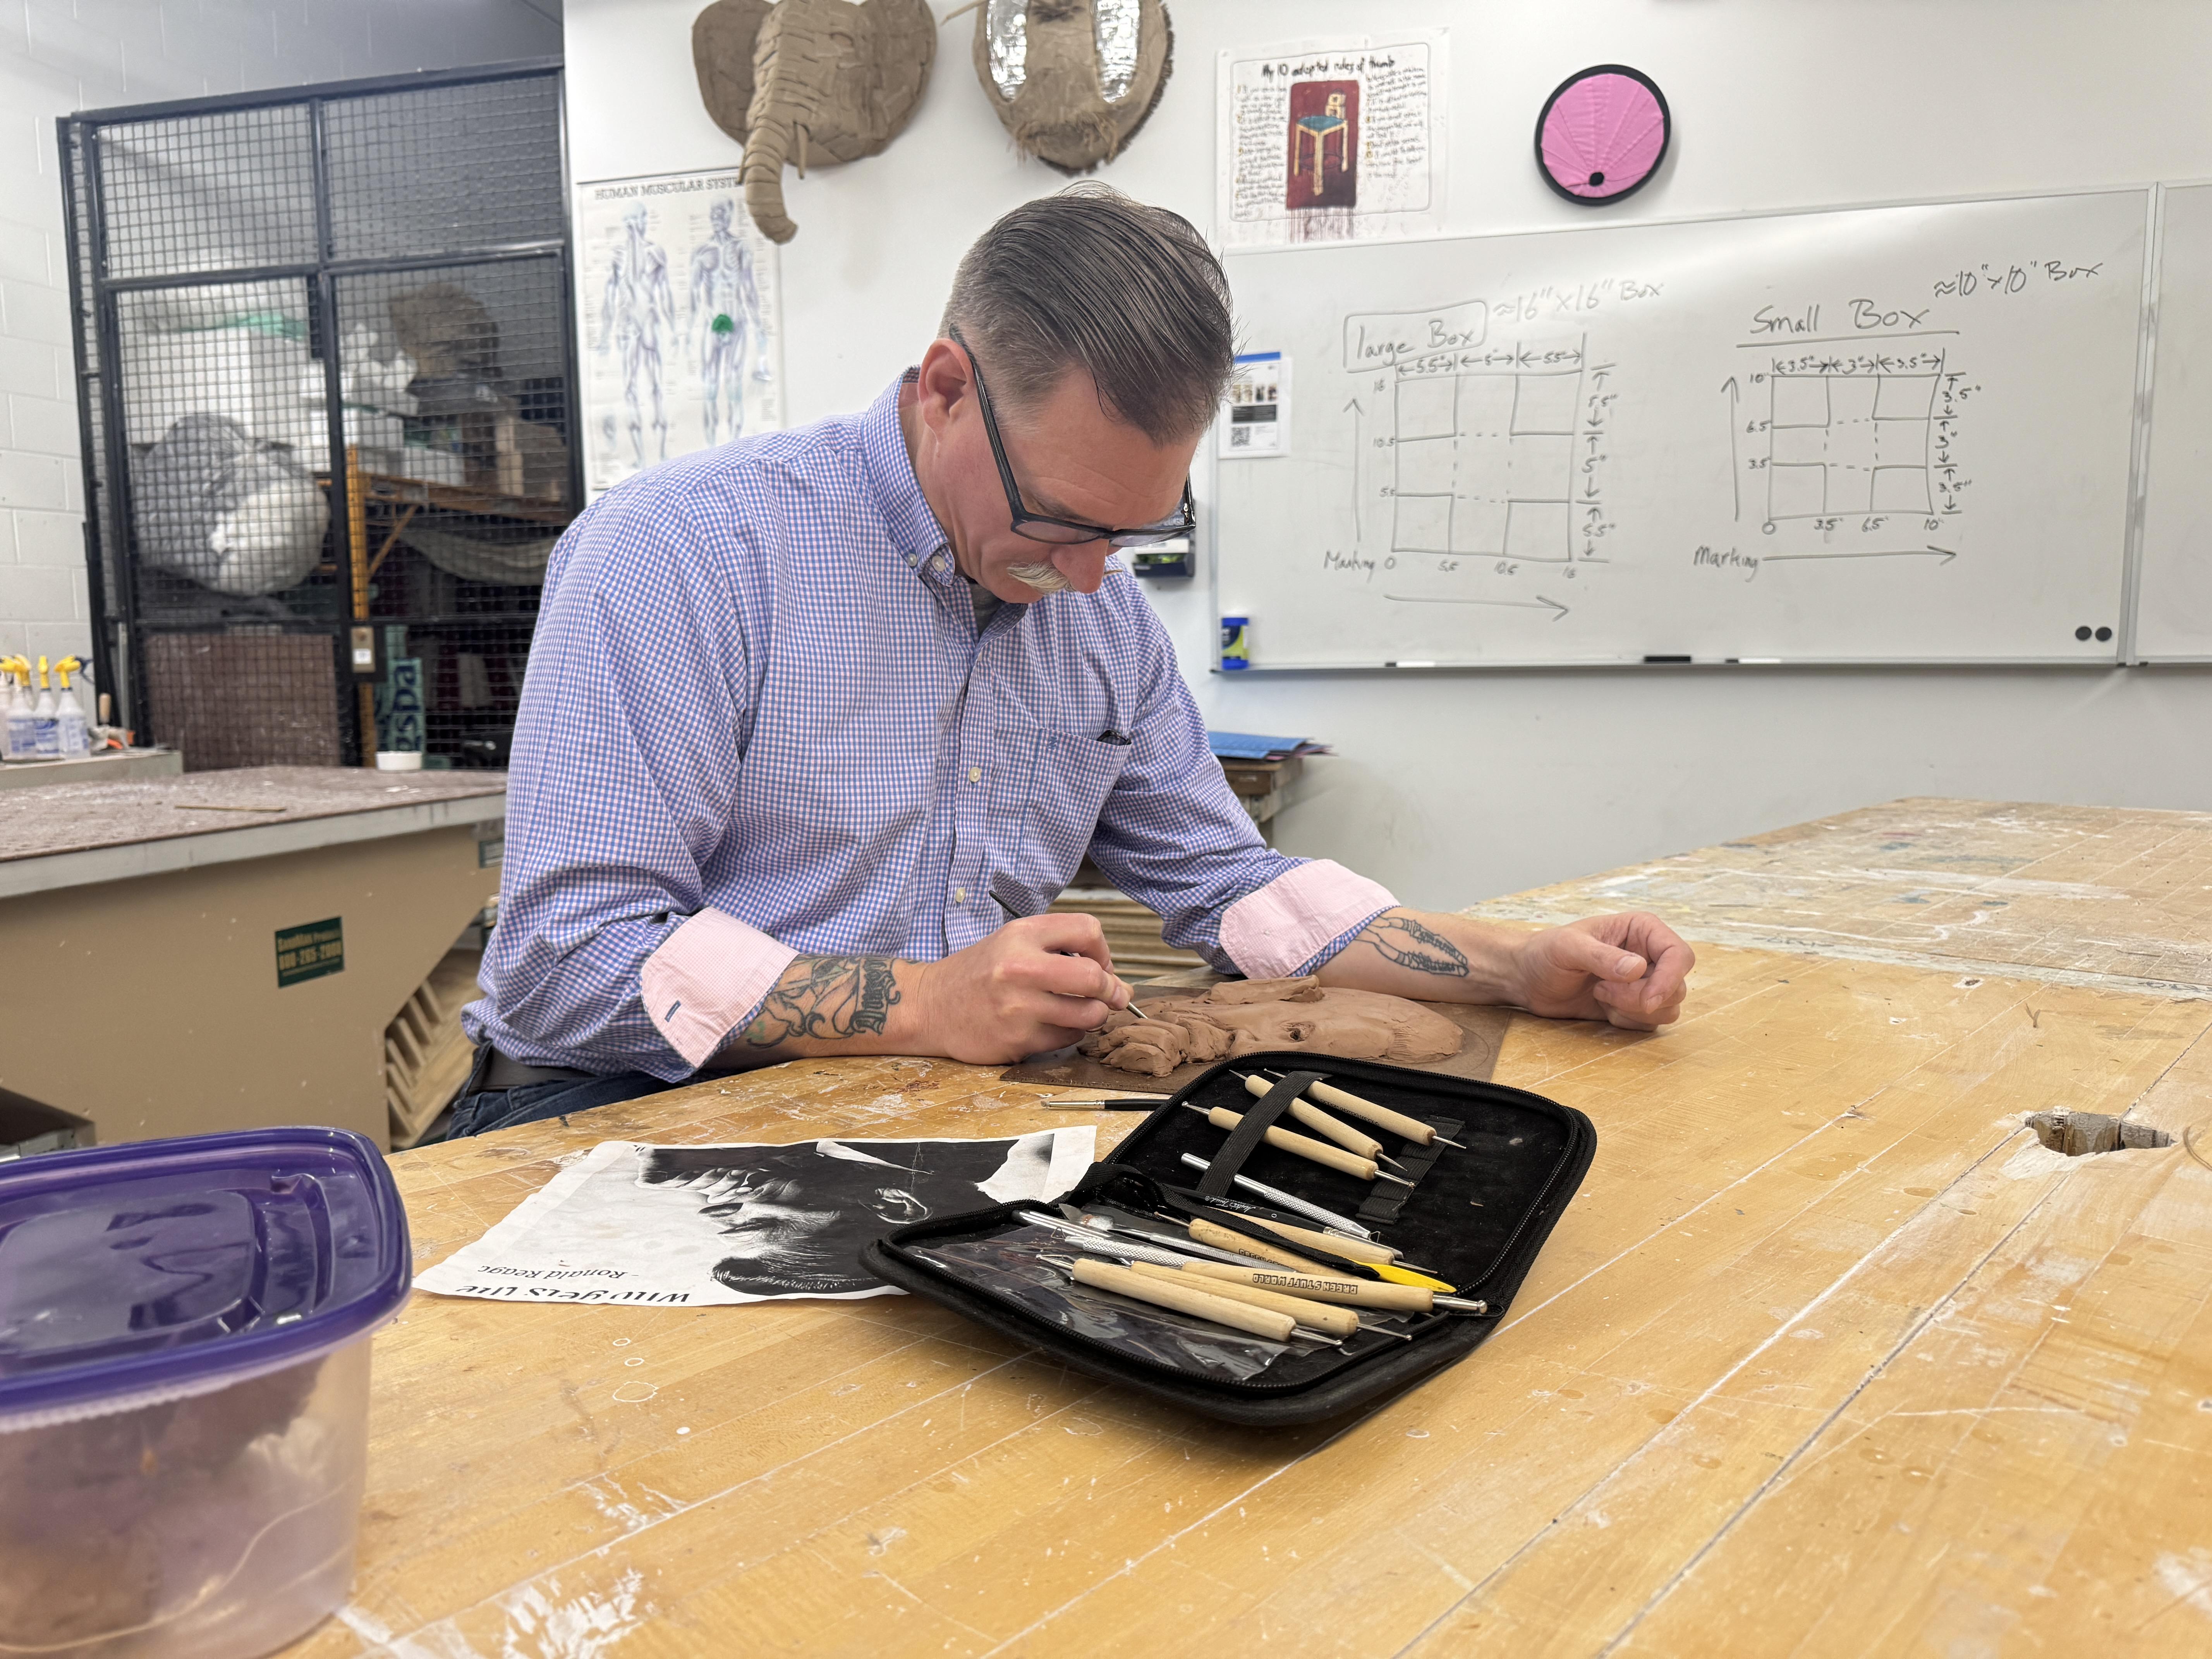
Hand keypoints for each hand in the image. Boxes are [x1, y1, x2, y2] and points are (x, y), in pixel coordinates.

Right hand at [904, 914, 1135, 1063]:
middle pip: (1094, 978)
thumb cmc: (977, 974)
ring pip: (1087, 1014)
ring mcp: (1019, 1007)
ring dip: (1094, 1015)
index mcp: (1022, 935)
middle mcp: (1020, 968)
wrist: (929, 1006)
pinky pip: (1067, 1038)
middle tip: (1112, 996)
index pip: (1087, 931)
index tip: (1101, 965)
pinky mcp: (1017, 1040)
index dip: (1104, 951)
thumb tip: (1117, 980)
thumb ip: (1060, 950)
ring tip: (1082, 1011)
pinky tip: (1054, 1025)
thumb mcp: (1012, 942)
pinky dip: (1070, 1033)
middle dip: (1111, 989)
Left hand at [1511, 912, 1694, 1029]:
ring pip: (1669, 1008)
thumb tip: (1638, 969)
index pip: (1680, 955)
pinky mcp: (1635, 1007)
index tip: (1647, 999)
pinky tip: (1602, 1008)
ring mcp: (1645, 983)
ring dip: (1633, 1011)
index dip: (1670, 979)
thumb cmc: (1545, 953)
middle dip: (1642, 998)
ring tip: (1600, 995)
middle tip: (1602, 990)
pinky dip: (1627, 1022)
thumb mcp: (1567, 948)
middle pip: (1677, 987)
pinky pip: (1650, 1024)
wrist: (1528, 979)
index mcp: (1642, 930)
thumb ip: (1601, 956)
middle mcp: (1650, 956)